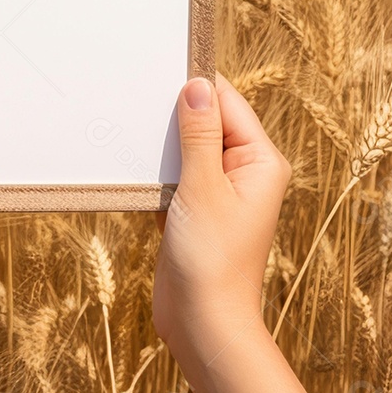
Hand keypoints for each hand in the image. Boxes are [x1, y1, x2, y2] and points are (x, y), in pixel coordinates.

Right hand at [153, 73, 290, 366]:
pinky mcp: (195, 209)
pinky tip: (132, 164)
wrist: (204, 326)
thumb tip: (197, 85)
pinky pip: (175, 173)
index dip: (195, 85)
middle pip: (207, 121)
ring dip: (162, 143)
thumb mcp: (202, 188)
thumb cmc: (213, 262)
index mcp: (261, 160)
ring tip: (130, 130)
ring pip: (187, 148)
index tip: (159, 66)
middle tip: (136, 98)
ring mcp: (219, 191)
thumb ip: (198, 134)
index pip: (228, 102)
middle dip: (174, 113)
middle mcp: (244, 171)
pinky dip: (156, 168)